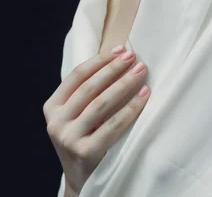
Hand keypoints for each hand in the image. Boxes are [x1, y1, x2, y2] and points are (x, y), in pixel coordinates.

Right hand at [43, 46, 149, 194]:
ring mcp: (68, 138)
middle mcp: (56, 122)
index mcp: (53, 107)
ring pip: (101, 104)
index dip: (100, 60)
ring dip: (124, 84)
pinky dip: (131, 108)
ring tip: (141, 72)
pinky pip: (113, 125)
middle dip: (113, 69)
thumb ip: (89, 91)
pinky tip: (143, 96)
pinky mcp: (84, 152)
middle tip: (133, 56)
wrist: (82, 178)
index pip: (77, 75)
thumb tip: (120, 56)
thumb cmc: (86, 136)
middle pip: (90, 87)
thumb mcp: (78, 113)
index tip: (120, 49)